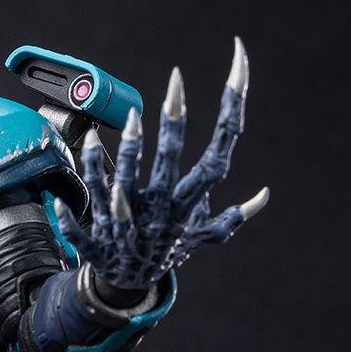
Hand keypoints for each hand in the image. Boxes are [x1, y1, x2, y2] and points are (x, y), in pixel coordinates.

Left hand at [55, 39, 268, 300]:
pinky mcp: (99, 233)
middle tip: (177, 81)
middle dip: (175, 122)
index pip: (219, 151)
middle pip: (170, 161)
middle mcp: (161, 209)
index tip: (238, 65)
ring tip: (132, 116)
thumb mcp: (202, 236)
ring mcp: (129, 221)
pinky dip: (86, 180)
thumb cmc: (167, 252)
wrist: (127, 286)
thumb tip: (265, 196)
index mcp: (189, 203)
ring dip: (128, 149)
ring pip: (126, 180)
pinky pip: (89, 206)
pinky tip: (88, 140)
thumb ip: (231, 216)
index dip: (231, 107)